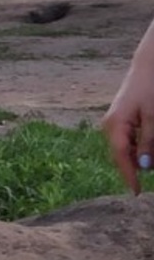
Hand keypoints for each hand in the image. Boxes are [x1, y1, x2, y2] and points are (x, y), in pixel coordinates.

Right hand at [102, 78, 153, 194]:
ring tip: (147, 167)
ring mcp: (115, 122)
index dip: (128, 176)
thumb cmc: (151, 89)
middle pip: (120, 155)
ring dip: (136, 159)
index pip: (120, 157)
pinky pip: (127, 140)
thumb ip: (148, 142)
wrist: (148, 66)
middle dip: (133, 170)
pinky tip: (145, 152)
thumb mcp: (153, 118)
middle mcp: (110, 126)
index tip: (136, 193)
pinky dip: (137, 148)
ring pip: (124, 149)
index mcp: (115, 126)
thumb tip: (143, 167)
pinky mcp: (122, 119)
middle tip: (142, 185)